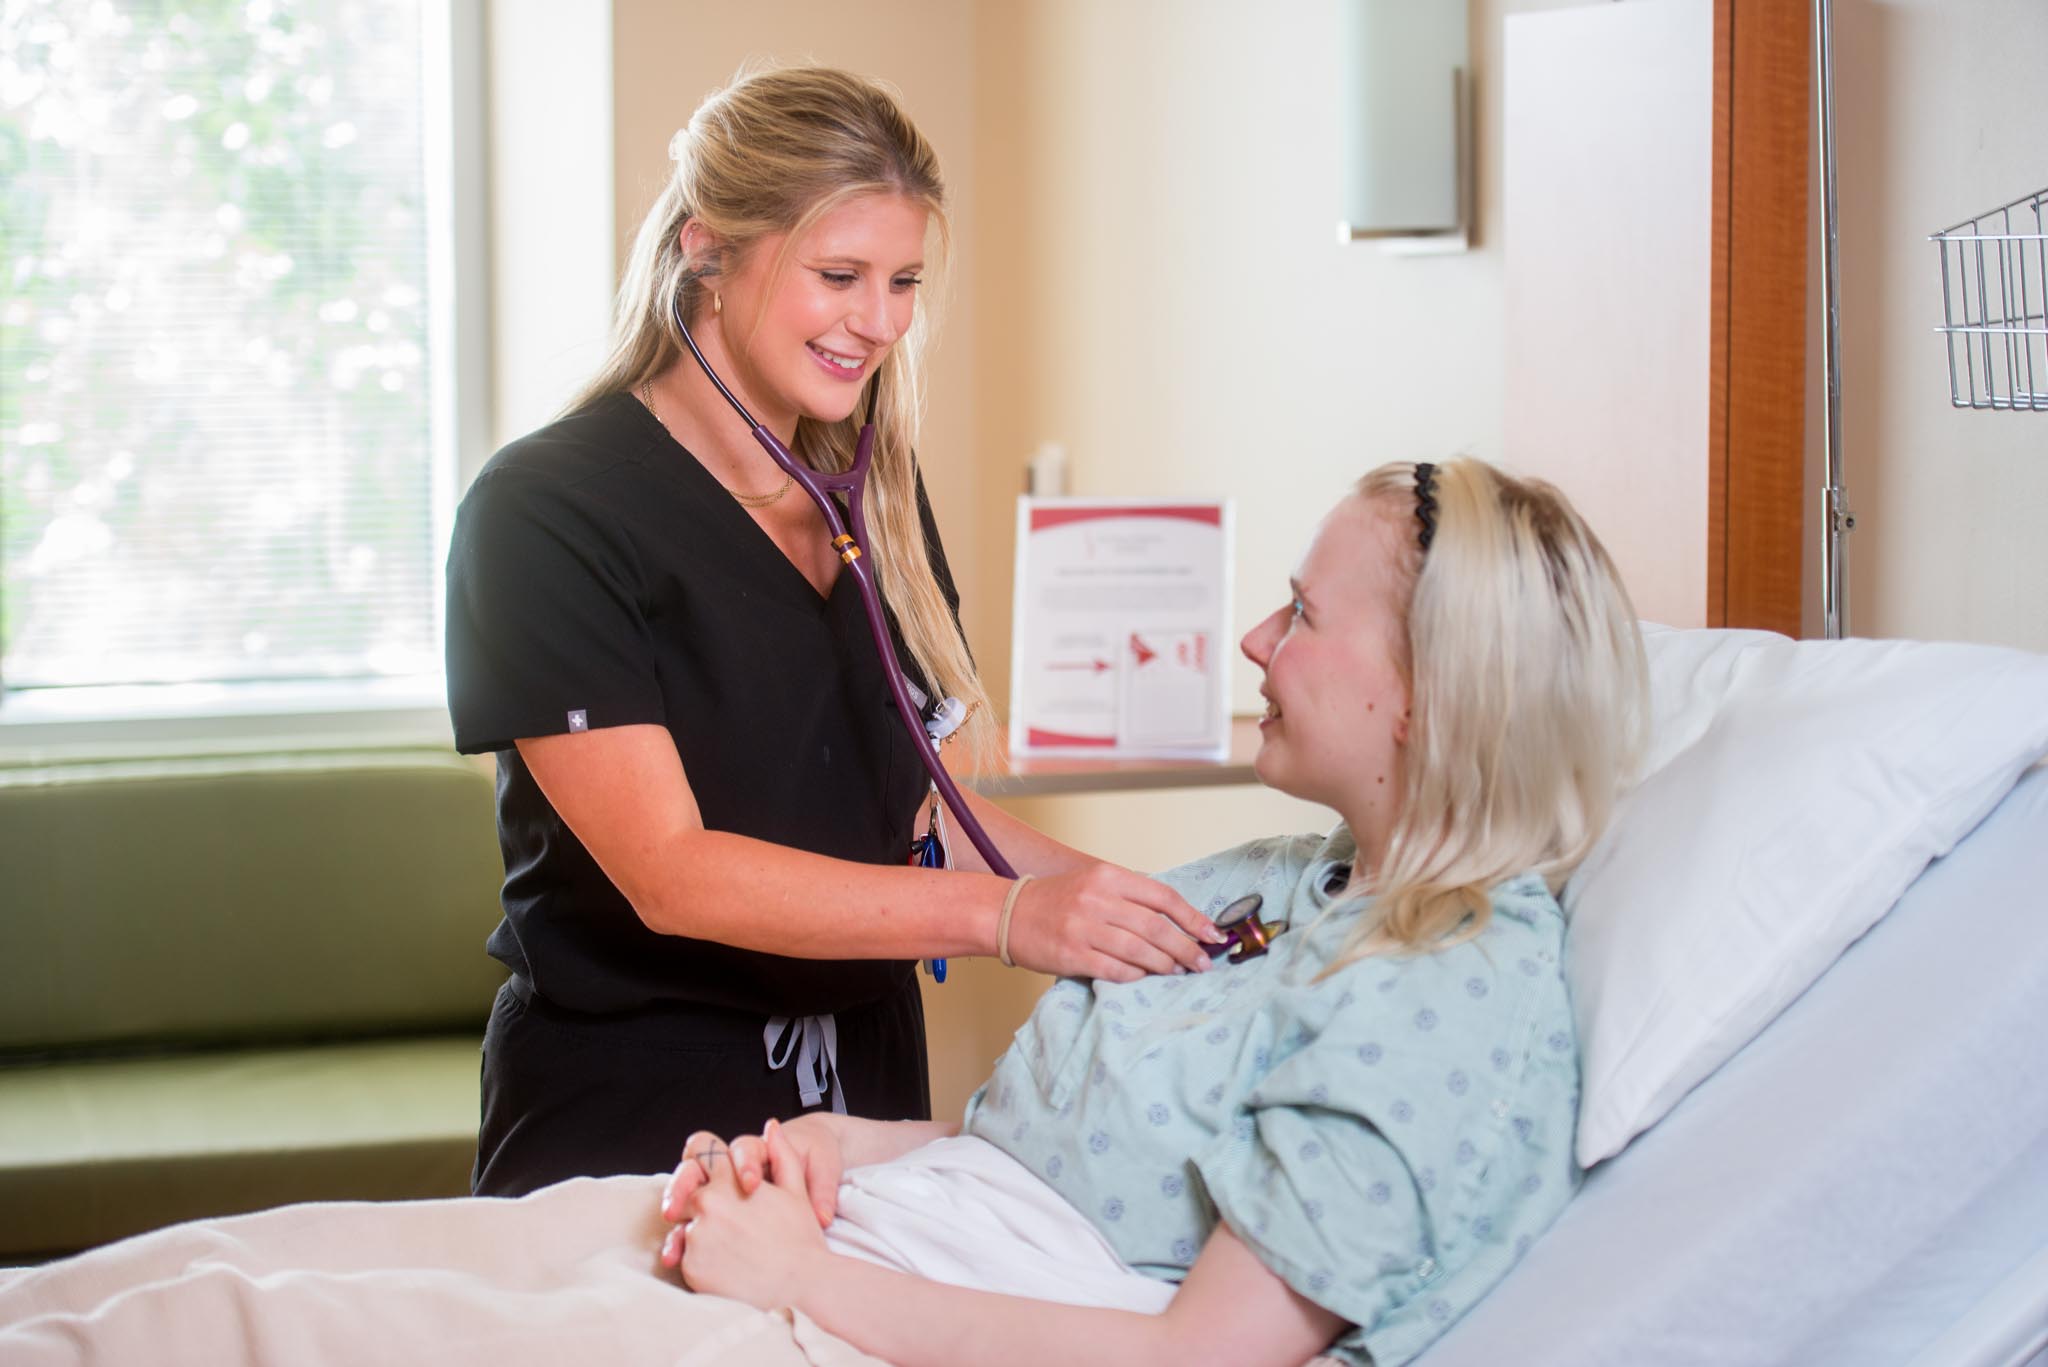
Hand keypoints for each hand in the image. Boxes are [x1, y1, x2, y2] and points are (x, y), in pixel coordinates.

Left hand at [662, 1119, 829, 1305]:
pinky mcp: (691, 1267)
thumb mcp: (796, 1191)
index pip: (700, 1150)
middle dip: (699, 1206)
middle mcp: (706, 1204)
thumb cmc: (801, 1240)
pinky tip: (726, 1269)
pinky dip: (699, 1263)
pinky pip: (684, 1260)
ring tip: (730, 1252)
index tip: (709, 1176)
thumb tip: (772, 1127)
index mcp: (729, 1181)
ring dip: (699, 1236)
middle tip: (725, 1225)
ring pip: (683, 1228)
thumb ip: (781, 1154)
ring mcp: (696, 1237)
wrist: (801, 1287)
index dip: (703, 1161)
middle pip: (687, 1194)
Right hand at [1006, 863, 1224, 981]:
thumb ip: (1130, 896)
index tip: (1212, 934)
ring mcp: (1084, 928)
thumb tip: (1176, 920)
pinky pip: (1116, 970)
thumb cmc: (1056, 900)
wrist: (1007, 913)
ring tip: (1178, 972)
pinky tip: (1145, 977)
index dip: (1193, 917)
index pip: (1162, 896)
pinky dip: (1136, 976)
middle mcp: (1097, 899)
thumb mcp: (1093, 883)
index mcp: (1107, 876)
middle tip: (1202, 963)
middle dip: (1186, 948)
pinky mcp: (1072, 955)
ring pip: (1140, 951)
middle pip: (1156, 928)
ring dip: (1165, 965)